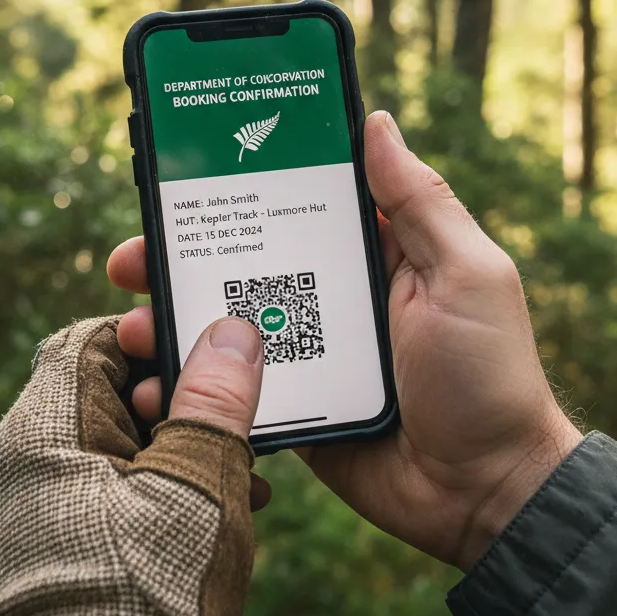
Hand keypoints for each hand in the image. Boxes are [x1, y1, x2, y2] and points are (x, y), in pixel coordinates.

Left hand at [0, 314, 263, 615]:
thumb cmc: (145, 592)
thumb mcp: (197, 479)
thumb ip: (215, 397)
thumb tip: (231, 330)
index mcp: (44, 426)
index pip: (97, 340)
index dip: (158, 337)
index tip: (210, 355)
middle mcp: (26, 460)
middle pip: (112, 393)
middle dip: (184, 405)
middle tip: (237, 426)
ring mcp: (36, 506)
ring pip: (120, 445)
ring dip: (182, 451)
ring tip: (240, 480)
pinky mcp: (54, 545)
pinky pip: (111, 491)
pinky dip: (161, 490)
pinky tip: (213, 515)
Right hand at [109, 111, 580, 571]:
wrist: (485, 494)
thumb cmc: (487, 374)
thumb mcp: (465, 274)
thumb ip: (421, 202)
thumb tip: (376, 121)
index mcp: (370, 255)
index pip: (292, 206)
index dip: (238, 188)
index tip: (181, 175)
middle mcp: (329, 297)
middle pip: (241, 263)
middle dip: (180, 256)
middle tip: (129, 259)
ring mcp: (305, 354)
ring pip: (223, 326)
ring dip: (171, 321)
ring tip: (130, 329)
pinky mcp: (289, 408)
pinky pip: (229, 391)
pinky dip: (188, 388)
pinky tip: (151, 389)